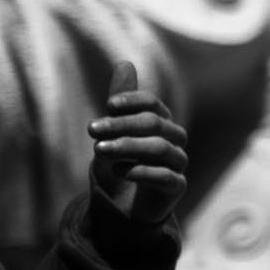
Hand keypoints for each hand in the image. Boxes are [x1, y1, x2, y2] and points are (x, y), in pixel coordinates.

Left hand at [85, 78, 193, 229]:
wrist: (123, 207)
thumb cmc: (120, 163)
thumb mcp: (113, 133)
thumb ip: (121, 102)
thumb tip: (125, 62)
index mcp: (161, 122)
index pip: (153, 104)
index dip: (133, 101)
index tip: (108, 104)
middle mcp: (174, 140)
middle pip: (155, 124)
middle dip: (122, 125)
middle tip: (91, 129)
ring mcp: (178, 163)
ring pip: (160, 148)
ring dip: (128, 146)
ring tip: (99, 150)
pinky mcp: (176, 187)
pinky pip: (166, 176)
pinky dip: (142, 171)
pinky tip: (119, 170)